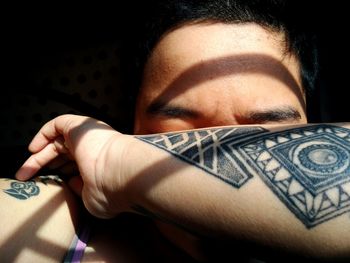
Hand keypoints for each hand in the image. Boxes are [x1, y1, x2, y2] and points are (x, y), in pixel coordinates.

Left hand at [15, 114, 129, 217]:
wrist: (122, 172)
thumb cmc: (112, 189)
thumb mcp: (92, 198)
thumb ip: (81, 190)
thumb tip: (72, 181)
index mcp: (98, 164)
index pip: (75, 164)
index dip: (59, 172)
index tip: (47, 183)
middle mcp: (93, 148)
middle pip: (62, 153)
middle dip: (43, 165)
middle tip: (26, 177)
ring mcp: (87, 136)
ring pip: (57, 141)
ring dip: (38, 155)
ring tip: (24, 170)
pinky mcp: (79, 126)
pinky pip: (57, 125)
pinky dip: (43, 134)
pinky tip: (33, 149)